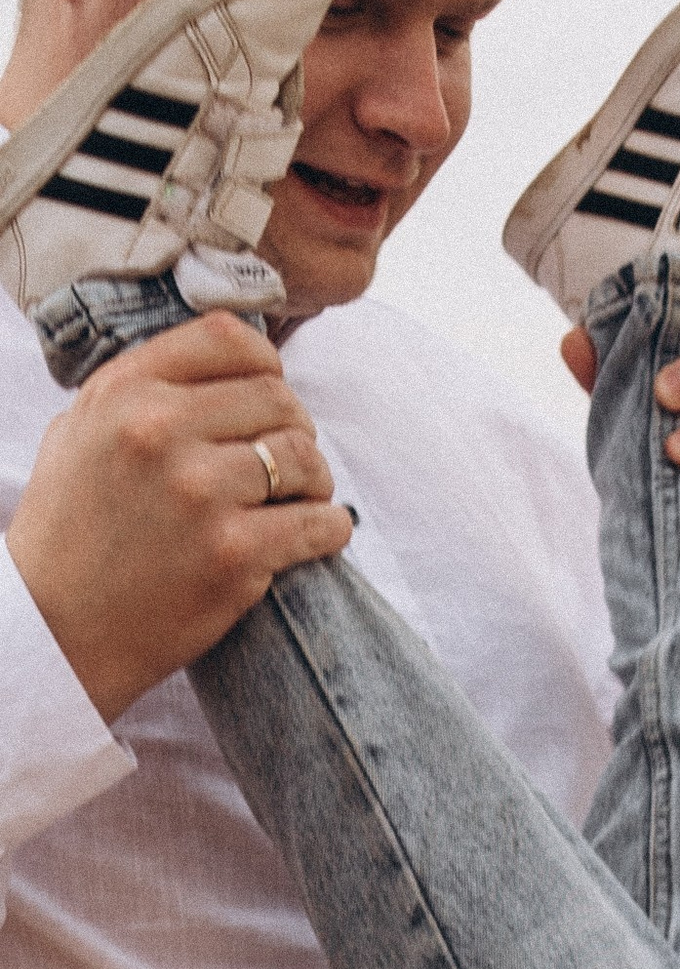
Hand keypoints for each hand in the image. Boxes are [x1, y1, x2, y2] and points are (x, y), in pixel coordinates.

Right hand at [5, 314, 351, 726]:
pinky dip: (331, 527)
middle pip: (278, 399)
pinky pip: (319, 523)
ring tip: (302, 499)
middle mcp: (161, 431)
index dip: (267, 365)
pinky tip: (321, 534)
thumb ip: (137, 392)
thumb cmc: (70, 532)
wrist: (58, 628)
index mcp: (125, 391)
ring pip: (305, 458)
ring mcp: (201, 493)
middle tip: (288, 463)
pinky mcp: (234, 555)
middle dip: (296, 429)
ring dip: (316, 479)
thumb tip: (212, 371)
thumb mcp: (79, 432)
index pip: (227, 339)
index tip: (272, 396)